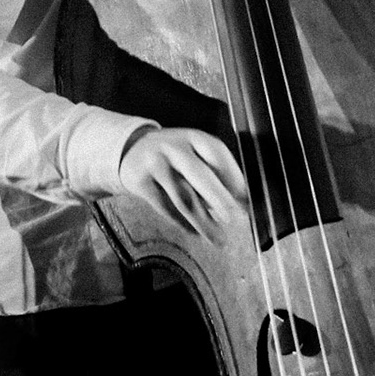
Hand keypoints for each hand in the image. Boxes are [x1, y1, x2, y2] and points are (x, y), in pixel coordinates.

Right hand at [117, 126, 249, 244]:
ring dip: (203, 220)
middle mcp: (174, 148)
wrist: (129, 149)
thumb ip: (214, 171)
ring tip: (218, 238)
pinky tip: (194, 231)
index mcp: (193, 137)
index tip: (245, 199)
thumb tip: (240, 201)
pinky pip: (165, 206)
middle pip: (199, 174)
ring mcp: (155, 164)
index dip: (233, 177)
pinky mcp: (141, 182)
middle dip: (219, 199)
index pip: (217, 154)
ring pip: (182, 196)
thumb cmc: (173, 155)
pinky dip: (181, 222)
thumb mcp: (193, 152)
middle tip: (233, 218)